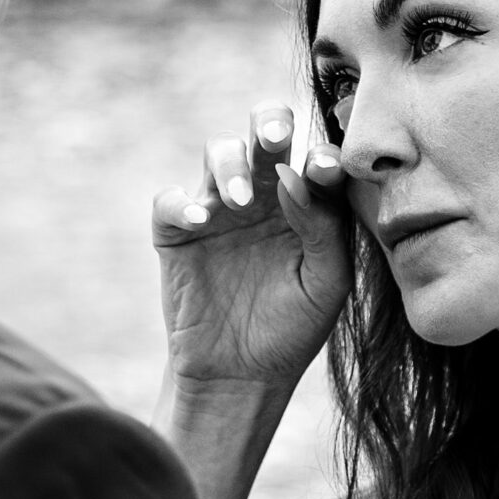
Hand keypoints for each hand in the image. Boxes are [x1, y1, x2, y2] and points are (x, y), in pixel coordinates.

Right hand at [152, 105, 351, 393]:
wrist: (243, 376)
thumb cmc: (293, 327)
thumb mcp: (326, 283)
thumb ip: (324, 227)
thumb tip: (295, 175)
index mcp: (307, 203)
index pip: (316, 159)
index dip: (322, 155)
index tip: (328, 171)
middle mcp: (264, 195)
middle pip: (264, 134)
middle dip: (269, 122)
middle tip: (276, 135)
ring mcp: (219, 209)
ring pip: (218, 153)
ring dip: (230, 166)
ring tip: (240, 201)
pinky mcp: (177, 232)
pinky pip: (170, 201)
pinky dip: (181, 203)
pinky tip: (200, 220)